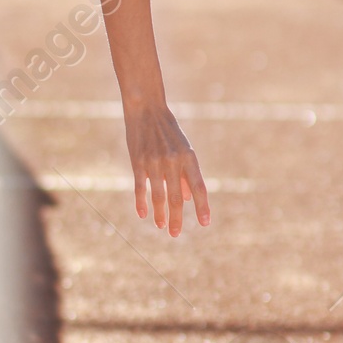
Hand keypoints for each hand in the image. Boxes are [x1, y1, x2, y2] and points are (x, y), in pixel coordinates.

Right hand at [124, 100, 209, 236]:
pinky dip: (141, 202)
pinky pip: (140, 187)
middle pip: (177, 197)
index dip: (202, 206)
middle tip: (176, 234)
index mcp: (189, 157)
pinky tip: (143, 214)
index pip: (199, 187)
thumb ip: (186, 173)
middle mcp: (173, 161)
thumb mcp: (183, 148)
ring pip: (158, 196)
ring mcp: (154, 162)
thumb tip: (189, 198)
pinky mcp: (138, 162)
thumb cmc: (168, 130)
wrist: (146, 108)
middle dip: (178, 218)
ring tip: (162, 226)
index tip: (205, 223)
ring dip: (160, 214)